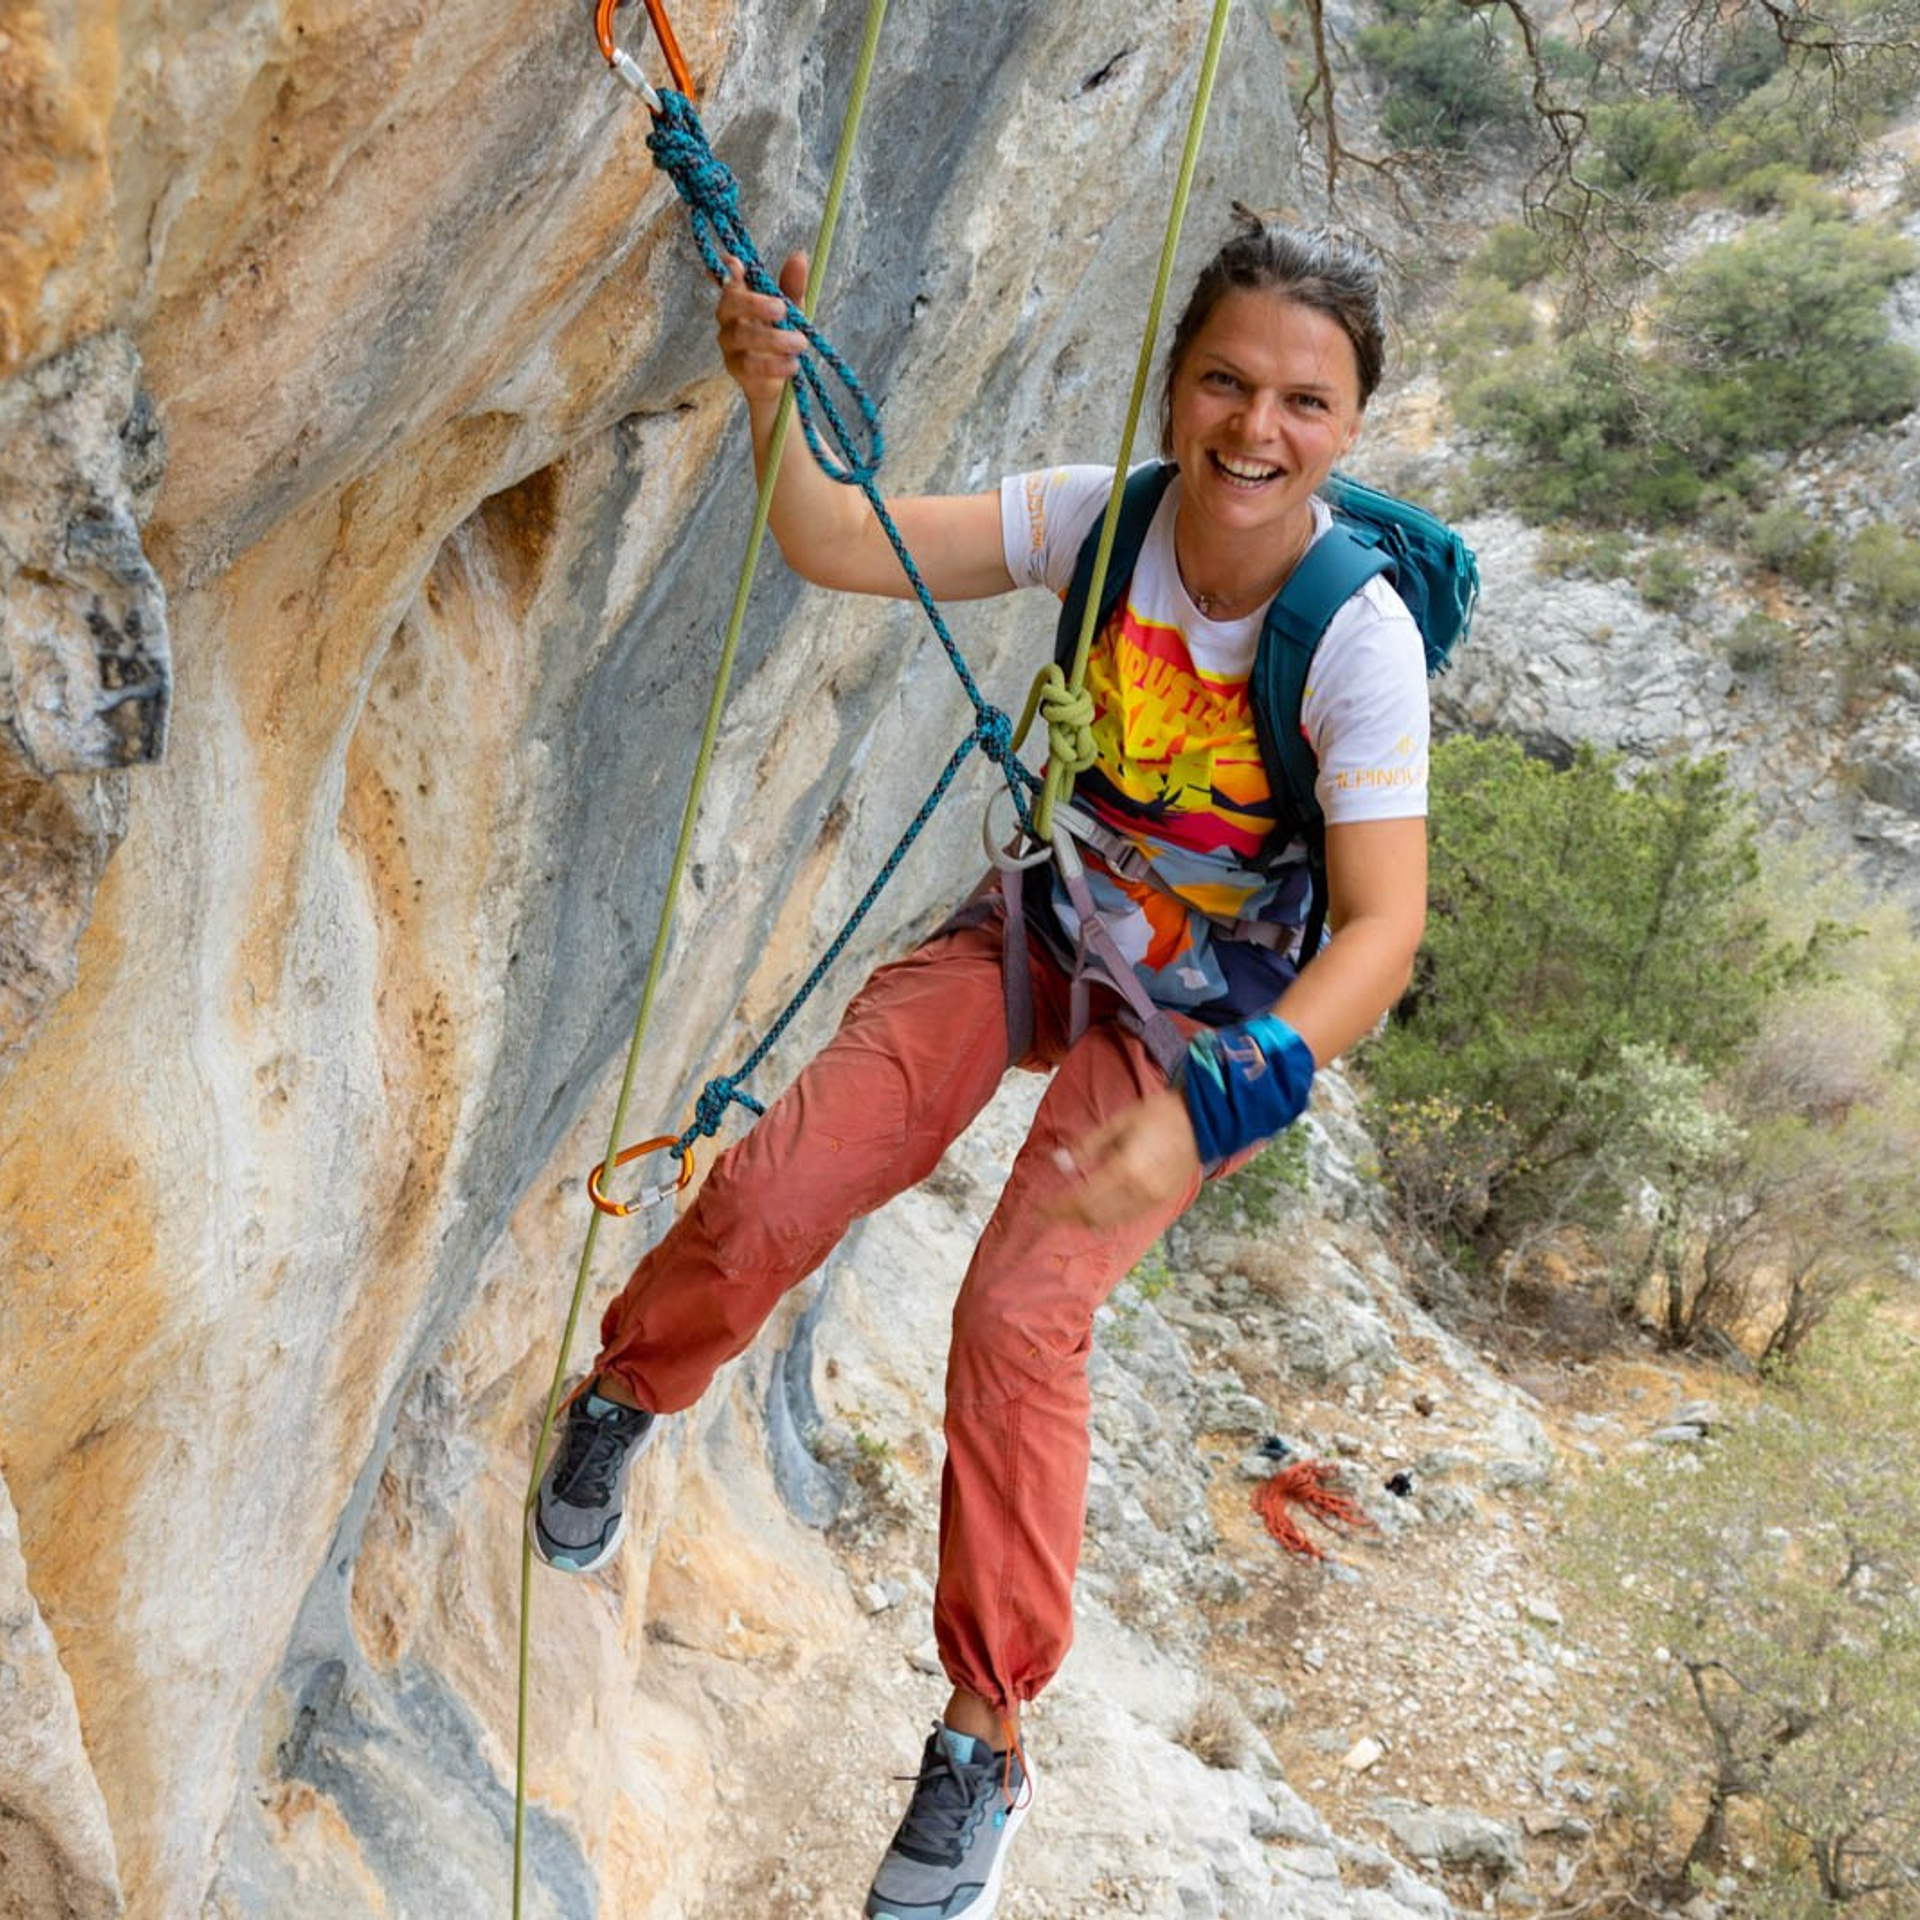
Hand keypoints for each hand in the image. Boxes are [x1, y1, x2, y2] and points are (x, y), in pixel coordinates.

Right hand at [715, 250, 807, 402]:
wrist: (780, 378)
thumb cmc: (782, 335)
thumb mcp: (792, 309)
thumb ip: (793, 285)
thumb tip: (799, 255)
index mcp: (741, 297)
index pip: (728, 278)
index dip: (728, 269)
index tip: (737, 264)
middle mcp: (729, 317)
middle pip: (730, 303)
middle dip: (755, 303)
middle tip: (782, 308)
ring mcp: (729, 343)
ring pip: (741, 335)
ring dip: (773, 338)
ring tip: (800, 343)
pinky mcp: (735, 368)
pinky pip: (749, 365)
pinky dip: (774, 364)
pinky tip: (793, 364)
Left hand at [1044, 1089, 1201, 1229]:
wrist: (1205, 1119)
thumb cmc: (1160, 1113)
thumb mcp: (1119, 1121)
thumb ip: (1088, 1145)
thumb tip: (1060, 1162)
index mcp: (1126, 1169)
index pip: (1081, 1199)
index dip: (1057, 1208)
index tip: (1039, 1209)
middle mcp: (1140, 1192)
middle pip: (1093, 1216)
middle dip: (1068, 1216)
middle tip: (1049, 1211)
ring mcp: (1154, 1200)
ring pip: (1110, 1221)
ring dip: (1086, 1218)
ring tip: (1068, 1211)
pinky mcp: (1163, 1201)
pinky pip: (1127, 1216)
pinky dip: (1106, 1215)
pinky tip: (1095, 1206)